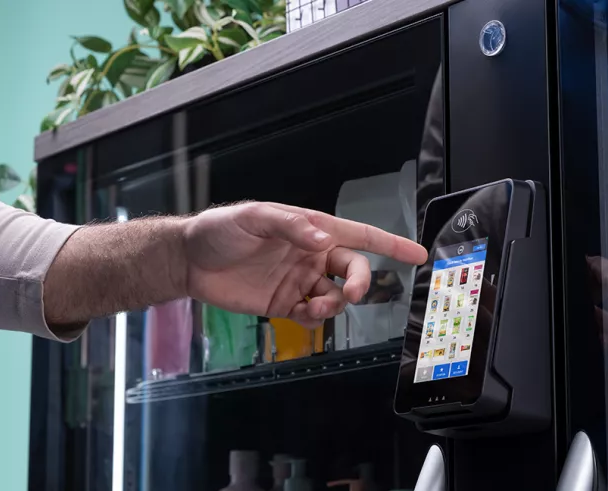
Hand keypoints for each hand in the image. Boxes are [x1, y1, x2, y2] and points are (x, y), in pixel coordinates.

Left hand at [182, 202, 427, 327]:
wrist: (190, 260)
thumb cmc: (221, 229)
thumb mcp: (254, 218)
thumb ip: (291, 226)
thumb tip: (324, 240)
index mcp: (312, 230)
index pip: (360, 236)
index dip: (392, 244)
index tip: (418, 254)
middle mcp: (313, 256)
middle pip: (354, 270)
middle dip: (359, 283)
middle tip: (350, 293)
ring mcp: (300, 281)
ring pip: (336, 296)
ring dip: (334, 304)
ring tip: (312, 306)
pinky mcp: (285, 304)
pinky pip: (312, 315)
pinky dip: (314, 318)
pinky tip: (301, 313)